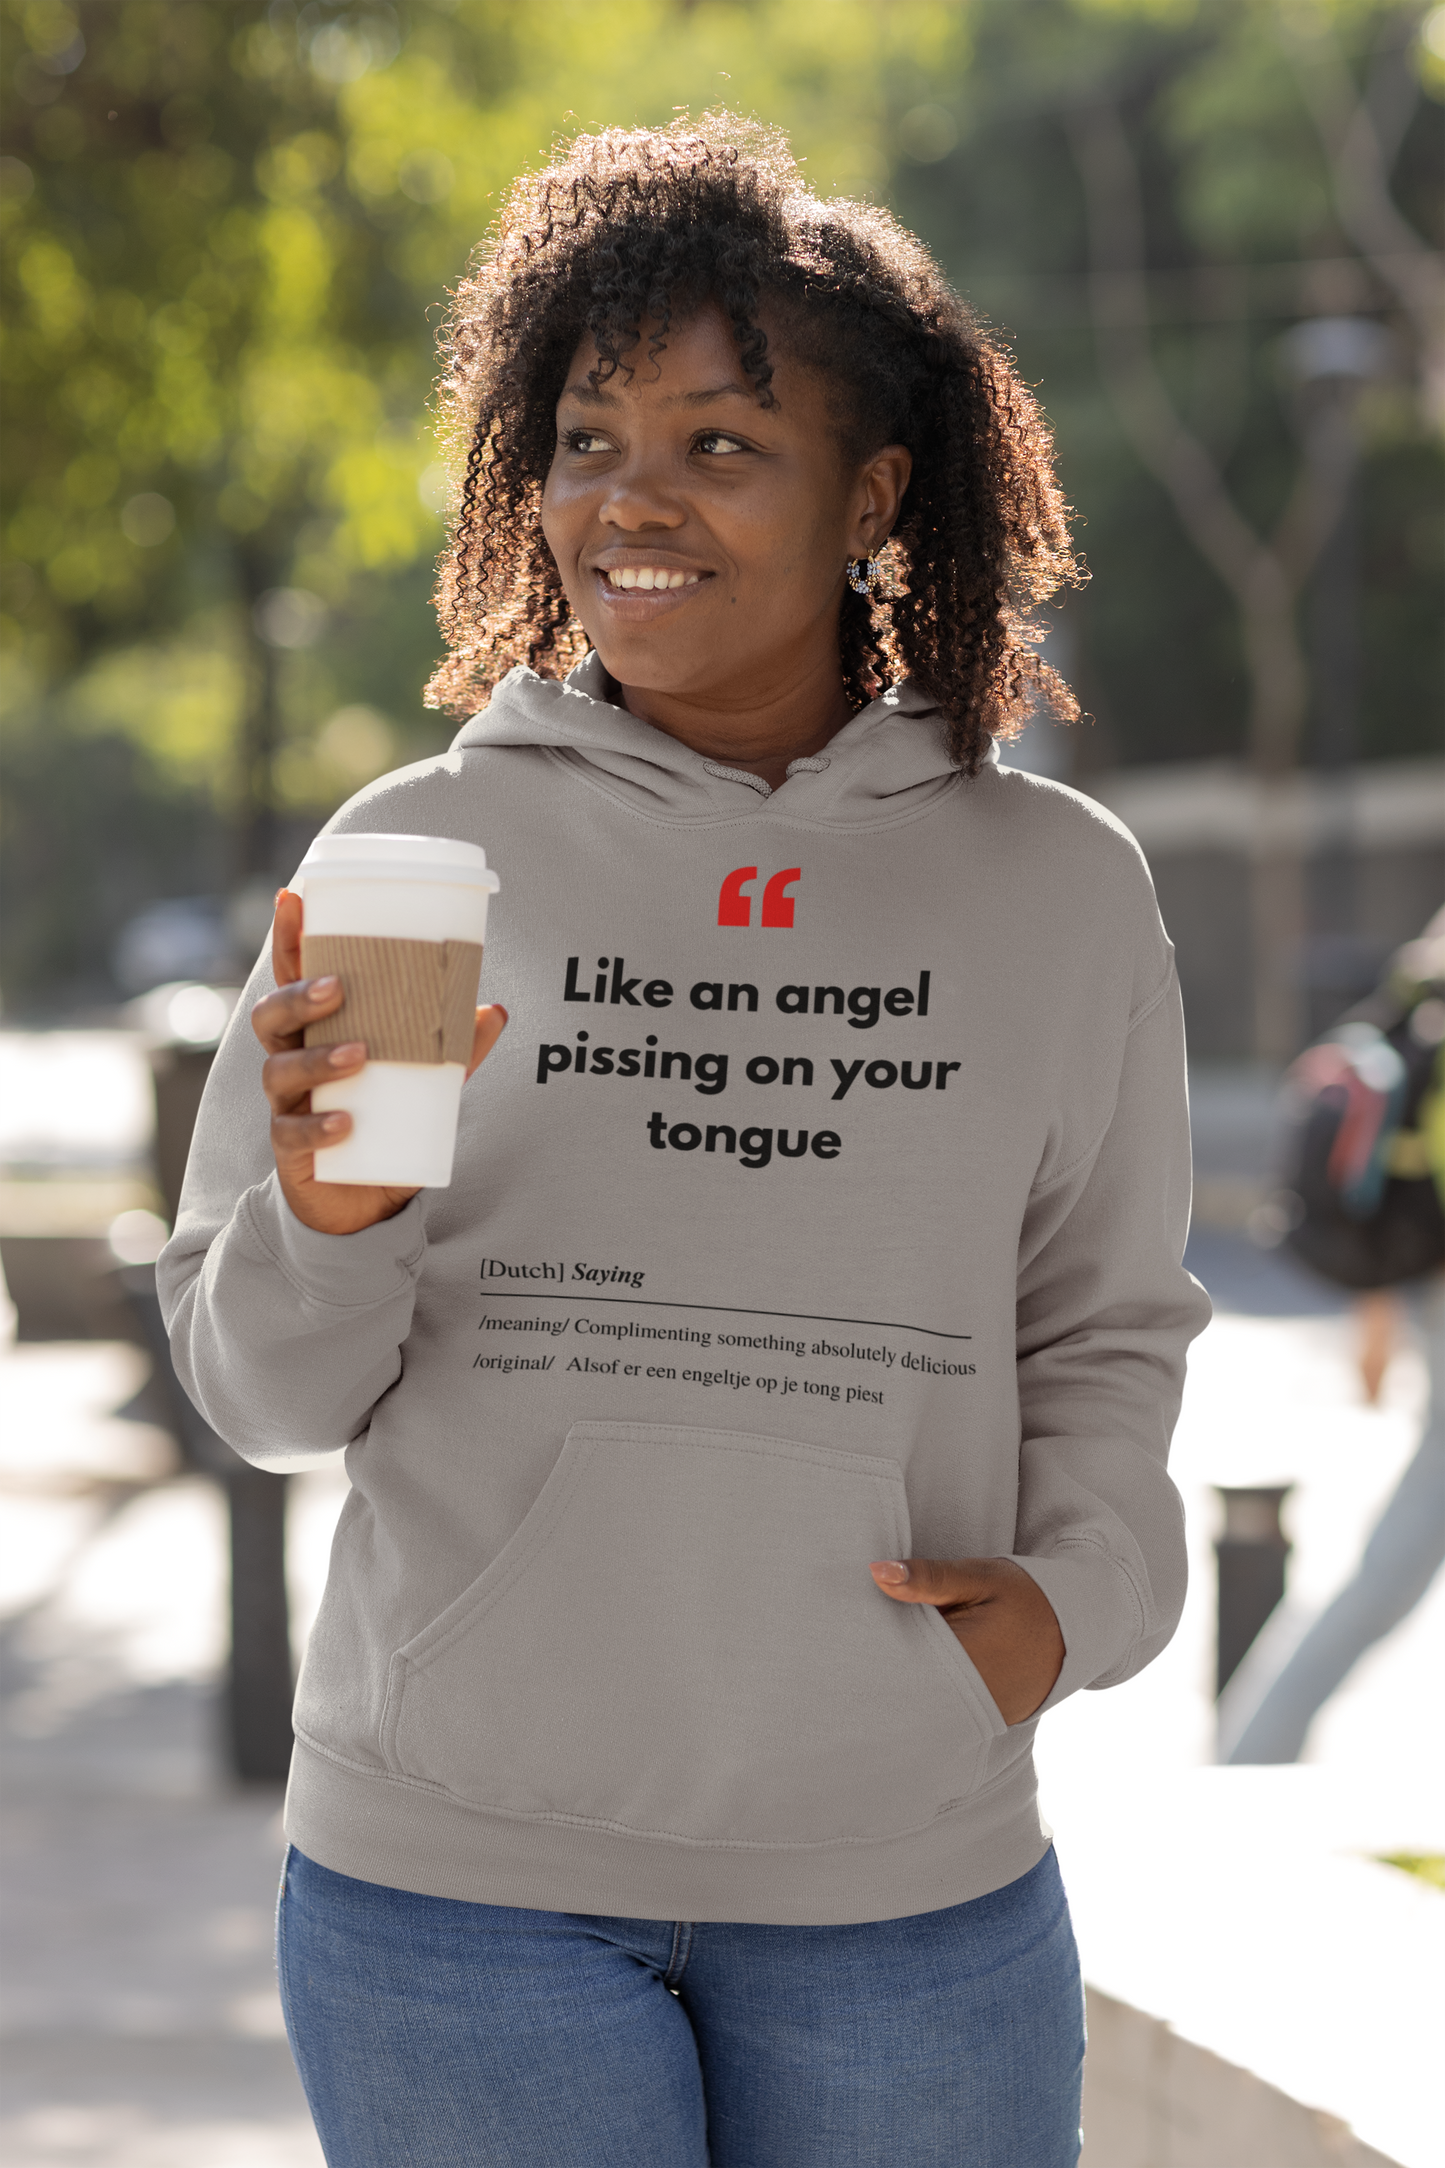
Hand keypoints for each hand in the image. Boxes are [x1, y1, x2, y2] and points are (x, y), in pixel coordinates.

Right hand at [251, 888, 507, 1235]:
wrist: (361, 1206)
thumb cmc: (383, 1124)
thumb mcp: (424, 1083)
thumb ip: (454, 1049)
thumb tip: (496, 1009)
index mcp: (315, 1033)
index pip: (292, 978)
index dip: (289, 939)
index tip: (292, 896)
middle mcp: (291, 1063)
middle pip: (270, 1017)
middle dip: (296, 996)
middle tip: (337, 988)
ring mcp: (287, 1108)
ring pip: (279, 1071)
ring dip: (318, 1059)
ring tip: (360, 1054)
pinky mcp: (293, 1154)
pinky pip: (293, 1135)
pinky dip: (319, 1128)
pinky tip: (347, 1124)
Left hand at [869, 1555, 1063, 1724]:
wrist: (1075, 1630)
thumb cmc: (1026, 1597)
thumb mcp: (979, 1577)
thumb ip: (929, 1578)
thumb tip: (876, 1571)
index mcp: (963, 1662)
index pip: (896, 1660)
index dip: (867, 1644)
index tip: (848, 1626)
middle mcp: (968, 1700)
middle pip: (901, 1688)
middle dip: (878, 1663)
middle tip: (855, 1637)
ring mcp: (974, 1717)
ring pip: (917, 1701)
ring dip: (898, 1678)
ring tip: (874, 1653)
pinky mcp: (979, 1720)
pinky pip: (936, 1708)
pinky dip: (920, 1690)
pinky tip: (909, 1668)